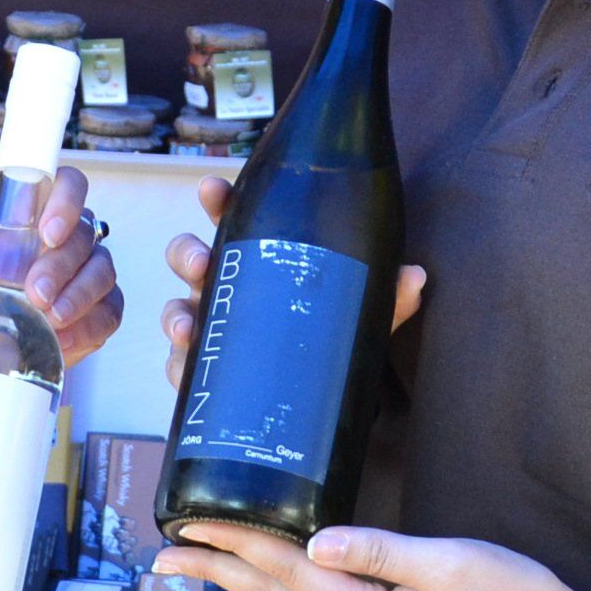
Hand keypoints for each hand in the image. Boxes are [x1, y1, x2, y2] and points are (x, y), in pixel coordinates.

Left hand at [0, 162, 123, 366]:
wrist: (0, 339)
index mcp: (49, 214)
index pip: (70, 185)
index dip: (66, 201)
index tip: (47, 232)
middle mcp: (78, 238)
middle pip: (84, 236)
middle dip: (60, 265)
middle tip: (36, 292)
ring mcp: (96, 272)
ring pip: (101, 273)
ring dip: (76, 297)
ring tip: (50, 318)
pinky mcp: (106, 308)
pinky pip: (108, 313)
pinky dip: (85, 327)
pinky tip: (62, 338)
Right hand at [155, 177, 424, 387]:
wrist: (321, 402)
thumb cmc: (329, 337)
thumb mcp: (358, 314)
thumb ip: (387, 296)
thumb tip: (415, 276)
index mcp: (259, 260)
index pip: (234, 219)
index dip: (219, 201)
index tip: (212, 189)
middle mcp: (228, 288)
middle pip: (190, 258)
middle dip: (187, 254)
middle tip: (201, 263)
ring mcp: (211, 330)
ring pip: (177, 311)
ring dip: (175, 314)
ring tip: (188, 327)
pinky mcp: (204, 372)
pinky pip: (179, 366)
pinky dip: (178, 364)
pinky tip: (187, 366)